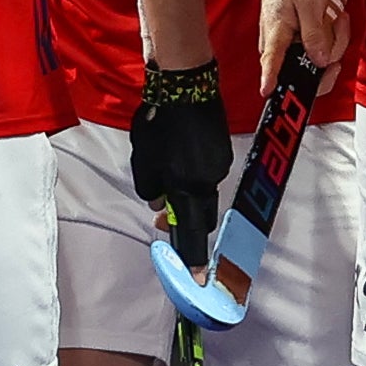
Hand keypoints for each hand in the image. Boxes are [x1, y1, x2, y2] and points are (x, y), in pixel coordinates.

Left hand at [130, 60, 233, 266]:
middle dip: (186, 221)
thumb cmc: (159, 125)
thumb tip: (160, 206)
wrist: (185, 86)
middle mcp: (210, 180)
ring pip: (204, 191)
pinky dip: (194, 174)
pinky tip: (179, 154)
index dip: (194, 257)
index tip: (200, 279)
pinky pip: (208, 172)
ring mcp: (220, 164)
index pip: (193, 233)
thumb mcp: (143, 163)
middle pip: (202, 215)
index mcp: (189, 188)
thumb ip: (151, 191)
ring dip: (187, 193)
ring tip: (166, 173)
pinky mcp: (222, 148)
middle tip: (164, 216)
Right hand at [258, 0, 345, 97]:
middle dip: (330, 54)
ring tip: (337, 18)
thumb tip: (319, 61)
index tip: (267, 92)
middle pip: (305, 71)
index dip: (270, 79)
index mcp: (276, 34)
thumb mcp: (309, 1)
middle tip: (338, 24)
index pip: (271, 61)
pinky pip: (319, 54)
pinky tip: (332, 22)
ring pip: (317, 63)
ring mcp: (289, 49)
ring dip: (335, 43)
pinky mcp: (299, 47)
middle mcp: (278, 47)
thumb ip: (314, 33)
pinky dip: (332, 40)